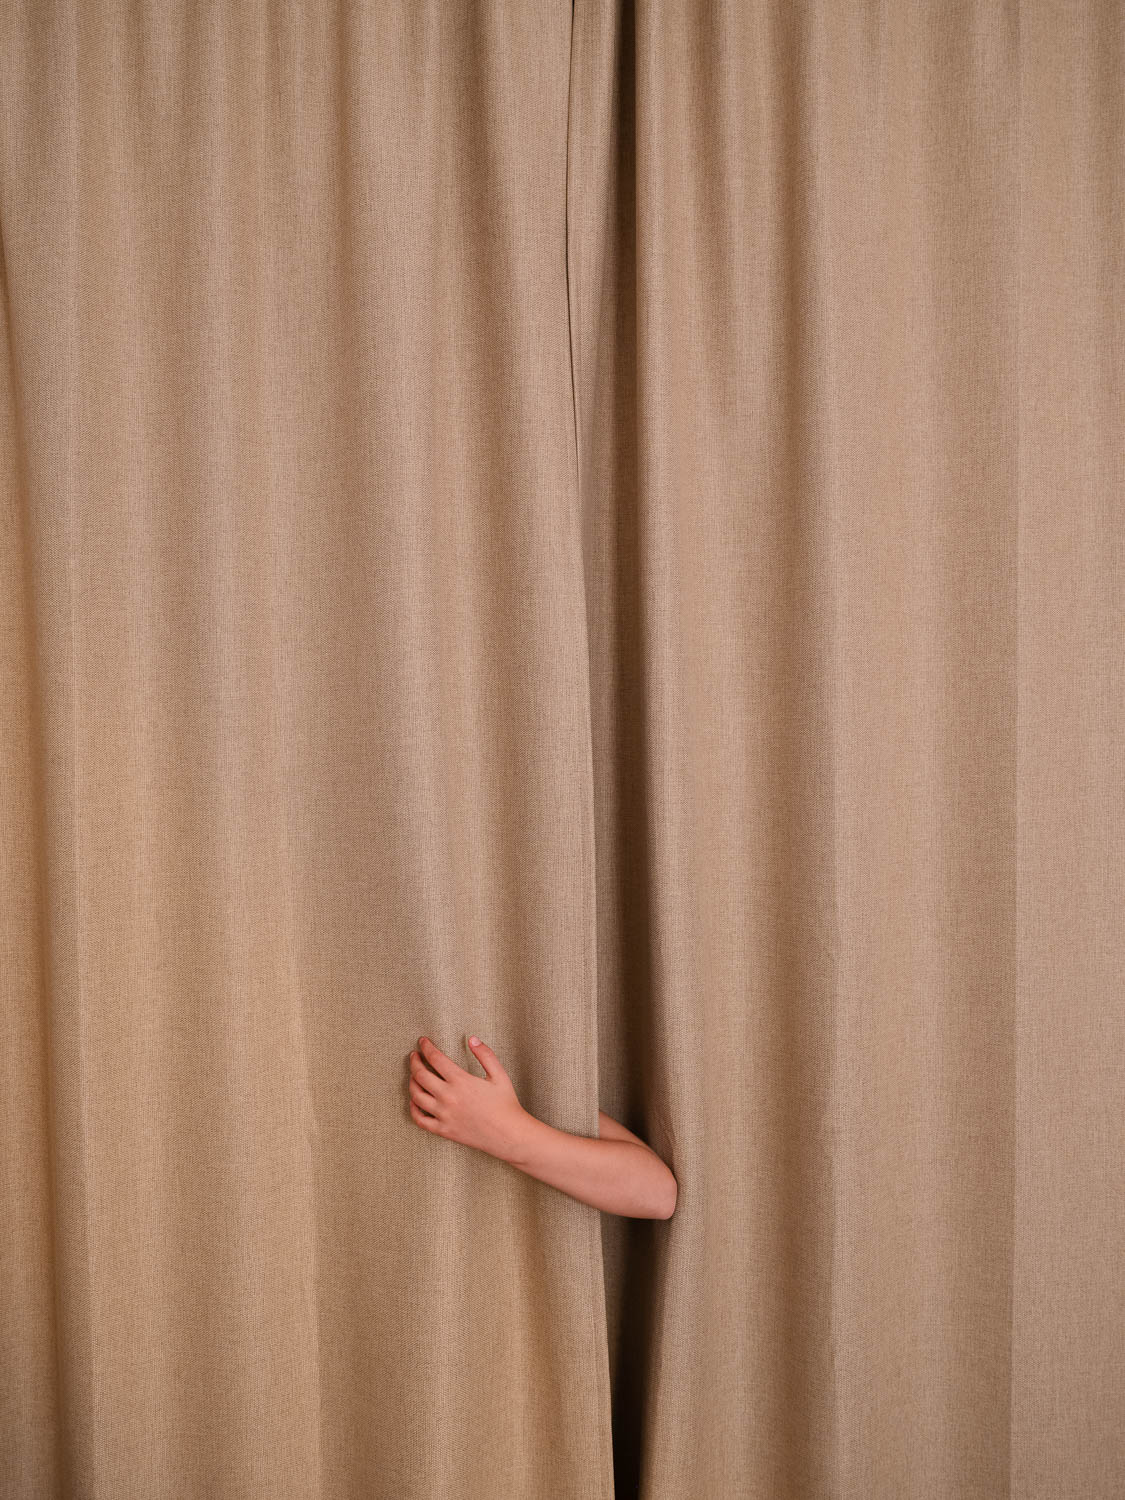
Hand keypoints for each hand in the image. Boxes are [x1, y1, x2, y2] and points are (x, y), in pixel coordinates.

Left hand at [408, 1034, 530, 1162]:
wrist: (508, 1134)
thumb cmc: (505, 1104)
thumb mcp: (499, 1074)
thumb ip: (485, 1054)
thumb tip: (472, 1038)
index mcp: (460, 1081)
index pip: (435, 1058)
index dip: (426, 1047)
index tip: (422, 1041)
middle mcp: (448, 1097)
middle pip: (420, 1075)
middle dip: (414, 1062)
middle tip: (414, 1055)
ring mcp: (443, 1115)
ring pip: (416, 1096)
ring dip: (411, 1082)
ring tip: (414, 1075)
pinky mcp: (443, 1130)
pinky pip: (420, 1120)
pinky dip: (413, 1109)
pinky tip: (414, 1101)